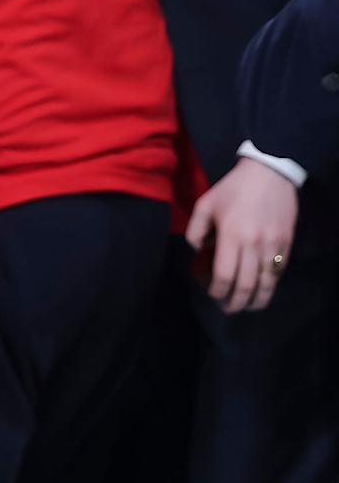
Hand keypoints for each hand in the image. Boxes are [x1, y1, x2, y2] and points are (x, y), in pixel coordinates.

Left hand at [187, 156, 297, 312]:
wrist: (270, 173)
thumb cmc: (233, 189)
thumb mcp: (205, 204)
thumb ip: (195, 231)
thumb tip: (197, 253)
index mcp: (230, 235)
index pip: (223, 274)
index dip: (217, 290)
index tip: (212, 295)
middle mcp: (253, 244)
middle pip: (245, 284)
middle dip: (236, 301)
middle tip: (228, 309)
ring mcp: (273, 245)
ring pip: (266, 283)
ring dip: (256, 300)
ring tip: (247, 307)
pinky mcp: (287, 243)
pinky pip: (278, 271)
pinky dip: (270, 285)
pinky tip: (263, 291)